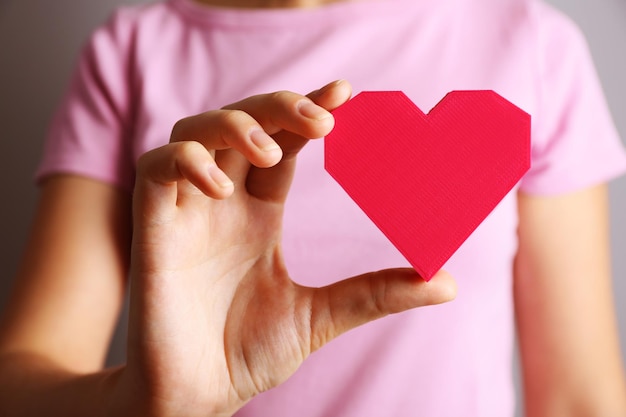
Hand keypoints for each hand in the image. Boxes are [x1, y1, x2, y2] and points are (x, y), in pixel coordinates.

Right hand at [111, 80, 456, 416]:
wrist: (196, 395)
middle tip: (322, 116)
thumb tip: (446, 282)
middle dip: (277, 107)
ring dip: (233, 125)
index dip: (307, 114)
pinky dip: (186, 162)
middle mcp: (222, 202)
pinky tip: (220, 189)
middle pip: (241, 123)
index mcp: (258, 214)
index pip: (282, 144)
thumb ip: (376, 293)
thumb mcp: (320, 316)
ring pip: (195, 131)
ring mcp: (186, 210)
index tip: (346, 93)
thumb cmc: (245, 354)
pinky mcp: (152, 227)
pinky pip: (156, 170)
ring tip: (267, 151)